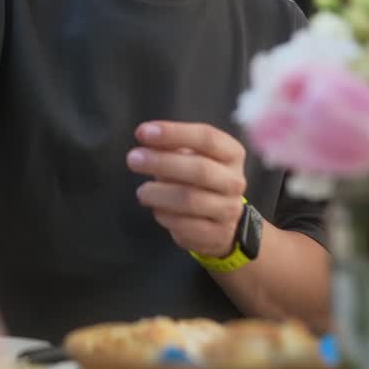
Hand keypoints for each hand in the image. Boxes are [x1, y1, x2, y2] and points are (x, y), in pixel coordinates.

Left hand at [126, 122, 246, 258]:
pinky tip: (156, 209)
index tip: (142, 132)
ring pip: (190, 200)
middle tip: (133, 159)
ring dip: (159, 194)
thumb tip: (146, 135)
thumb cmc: (198, 179)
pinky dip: (165, 216)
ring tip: (141, 192)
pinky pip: (186, 226)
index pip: (207, 138)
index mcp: (232, 154)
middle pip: (200, 169)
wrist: (221, 220)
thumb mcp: (190, 156)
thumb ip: (171, 144)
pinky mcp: (217, 235)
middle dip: (162, 163)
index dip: (174, 133)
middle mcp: (235, 181)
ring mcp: (229, 210)